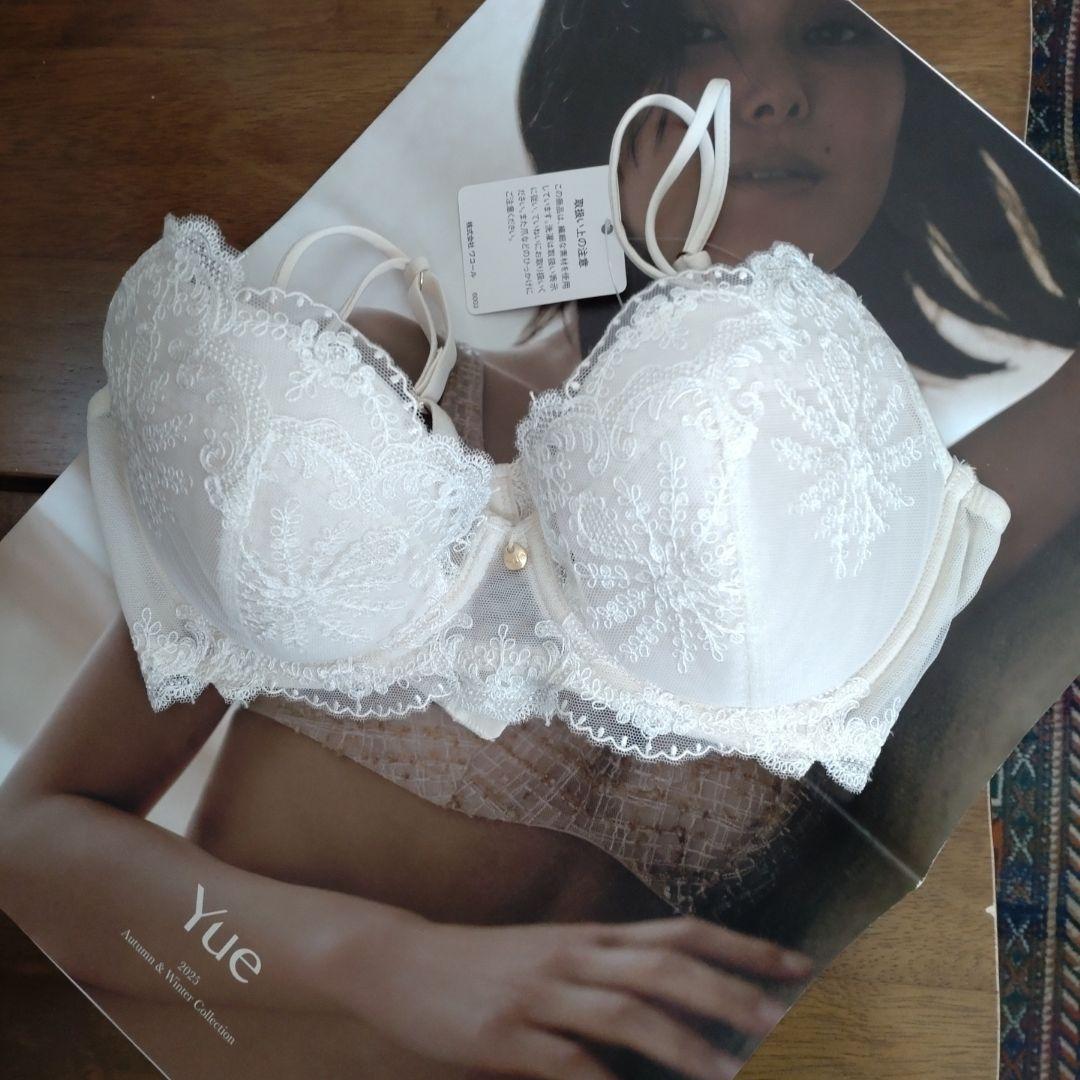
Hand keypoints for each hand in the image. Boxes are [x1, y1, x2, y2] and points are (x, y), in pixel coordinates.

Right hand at [348, 914, 813, 1079]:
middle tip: (781, 1021)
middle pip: (664, 967)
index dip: (740, 948)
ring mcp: (538, 994)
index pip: (680, 932)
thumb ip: (608, 975)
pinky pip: (566, 1063)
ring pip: (624, 1012)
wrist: (401, 962)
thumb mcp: (553, 955)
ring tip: (728, 1074)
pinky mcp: (504, 1036)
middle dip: (727, 994)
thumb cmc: (488, 964)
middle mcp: (573, 954)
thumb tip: (675, 1008)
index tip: (796, 966)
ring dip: (681, 1043)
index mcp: (590, 935)